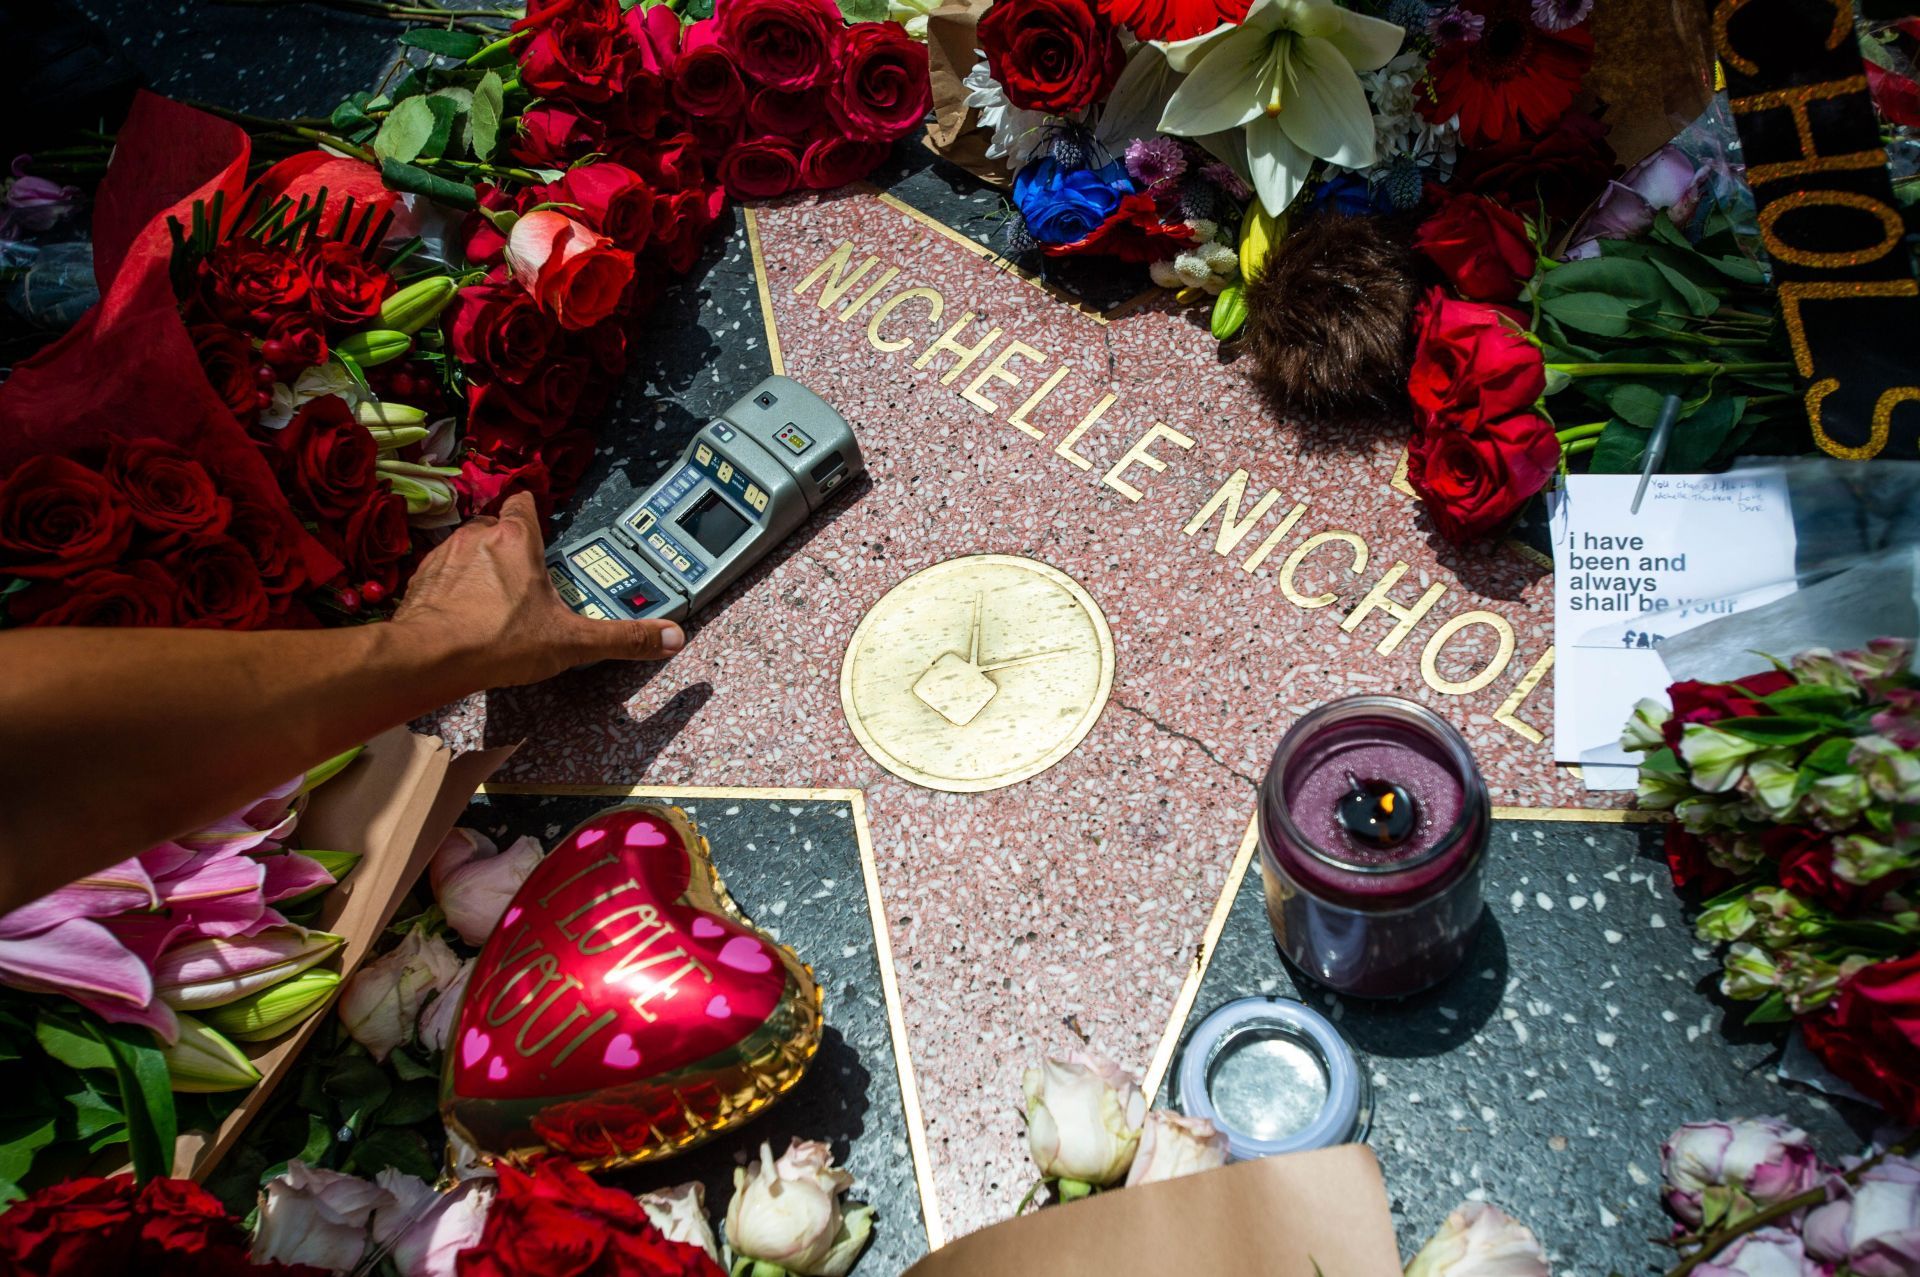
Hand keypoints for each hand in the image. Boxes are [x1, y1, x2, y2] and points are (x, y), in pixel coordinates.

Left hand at [392, 492, 684, 686]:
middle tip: (526, 581)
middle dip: (510, 549)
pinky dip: (451, 590)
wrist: (430, 657)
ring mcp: (444, 556)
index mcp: (517, 540)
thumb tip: (669, 637)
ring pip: (467, 549)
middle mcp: (478, 537)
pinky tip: (462, 617)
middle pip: (496, 527)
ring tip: (493, 603)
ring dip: (479, 568)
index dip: (533, 513)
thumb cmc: (498, 641)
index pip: (525, 503)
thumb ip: (622, 638)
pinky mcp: (420, 580)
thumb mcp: (572, 642)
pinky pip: (440, 575)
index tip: (541, 528)